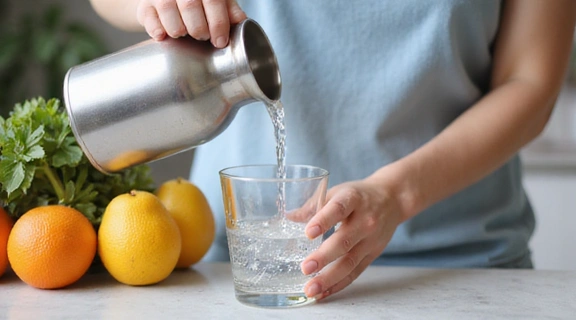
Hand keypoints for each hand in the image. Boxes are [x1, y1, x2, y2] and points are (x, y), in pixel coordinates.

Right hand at [136, 0, 246, 46]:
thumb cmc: (197, 2)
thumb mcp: (216, 1)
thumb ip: (229, 10)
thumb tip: (242, 22)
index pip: (213, 0)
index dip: (218, 23)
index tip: (220, 41)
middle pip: (190, 6)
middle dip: (199, 29)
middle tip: (202, 37)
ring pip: (168, 12)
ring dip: (179, 31)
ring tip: (184, 33)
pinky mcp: (144, 6)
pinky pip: (150, 20)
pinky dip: (158, 31)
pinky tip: (165, 36)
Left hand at [300, 178, 403, 299]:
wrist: (392, 200)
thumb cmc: (358, 195)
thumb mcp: (337, 192)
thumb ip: (313, 205)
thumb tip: (289, 218)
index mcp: (353, 199)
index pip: (339, 209)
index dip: (324, 220)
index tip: (308, 232)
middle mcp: (365, 220)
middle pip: (344, 241)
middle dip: (324, 257)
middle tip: (306, 268)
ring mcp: (370, 239)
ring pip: (350, 261)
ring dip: (329, 277)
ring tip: (311, 288)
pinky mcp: (373, 254)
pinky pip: (356, 272)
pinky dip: (339, 284)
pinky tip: (323, 292)